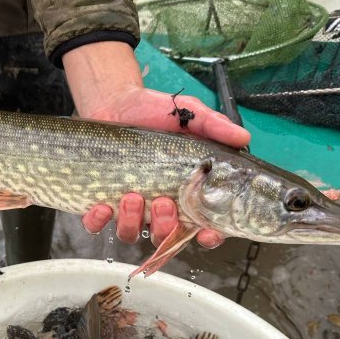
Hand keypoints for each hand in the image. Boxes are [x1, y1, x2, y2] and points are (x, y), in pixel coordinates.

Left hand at [69, 42, 249, 247]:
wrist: (115, 101)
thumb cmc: (155, 111)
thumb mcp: (189, 115)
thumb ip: (214, 126)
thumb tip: (243, 138)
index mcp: (185, 192)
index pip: (202, 225)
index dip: (207, 236)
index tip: (206, 232)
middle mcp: (158, 205)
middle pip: (166, 236)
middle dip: (166, 226)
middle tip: (164, 202)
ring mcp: (129, 206)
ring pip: (132, 233)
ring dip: (132, 221)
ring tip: (132, 196)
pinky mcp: (101, 201)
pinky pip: (97, 224)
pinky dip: (98, 221)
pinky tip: (101, 206)